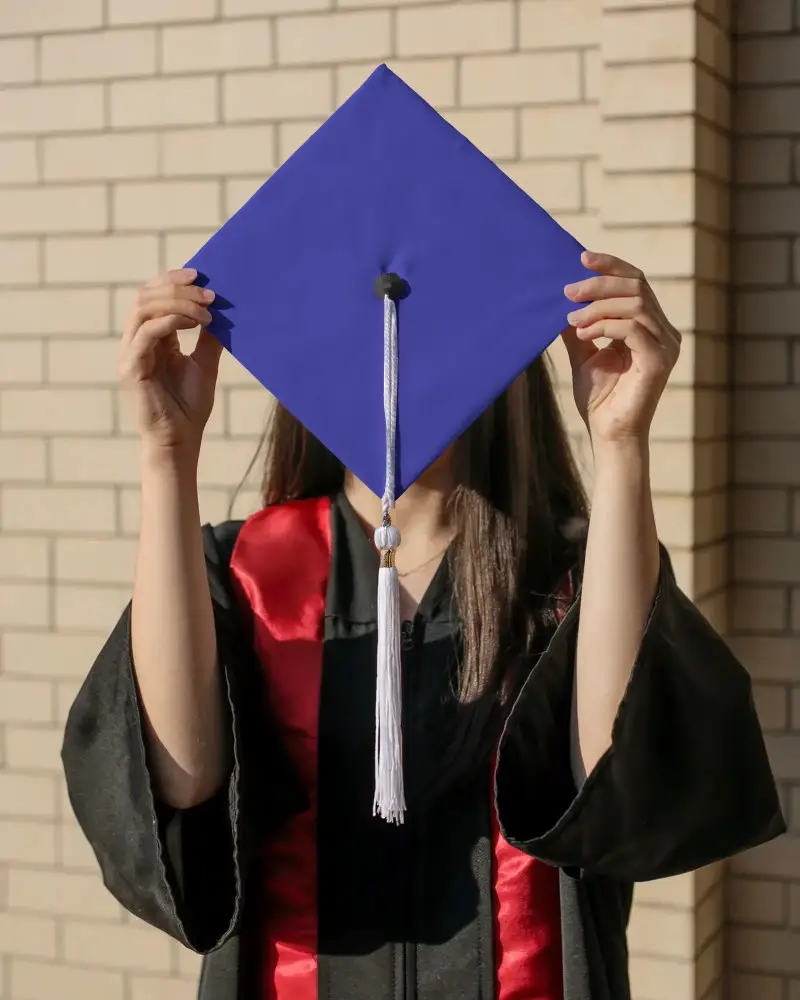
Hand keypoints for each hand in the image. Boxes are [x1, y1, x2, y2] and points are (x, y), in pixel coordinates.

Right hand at [118, 268, 221, 457]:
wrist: (180, 441)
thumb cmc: (190, 406)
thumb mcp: (205, 363)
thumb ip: (208, 336)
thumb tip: (222, 309)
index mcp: (150, 337)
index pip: (153, 295)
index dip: (173, 280)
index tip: (201, 276)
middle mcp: (135, 341)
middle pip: (145, 296)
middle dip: (177, 288)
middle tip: (209, 293)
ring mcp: (130, 353)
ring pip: (143, 308)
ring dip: (177, 302)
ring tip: (206, 310)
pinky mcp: (132, 367)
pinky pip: (147, 332)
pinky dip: (171, 320)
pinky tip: (195, 323)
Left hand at [561, 251, 680, 446]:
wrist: (608, 434)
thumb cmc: (599, 399)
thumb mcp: (583, 352)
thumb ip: (578, 325)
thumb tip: (561, 298)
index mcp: (650, 326)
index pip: (636, 282)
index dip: (610, 266)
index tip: (581, 258)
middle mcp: (664, 332)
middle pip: (637, 286)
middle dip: (599, 284)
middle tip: (568, 291)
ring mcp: (665, 345)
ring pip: (635, 304)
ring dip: (598, 306)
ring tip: (571, 319)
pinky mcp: (659, 361)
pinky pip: (633, 328)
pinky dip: (604, 325)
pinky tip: (583, 333)